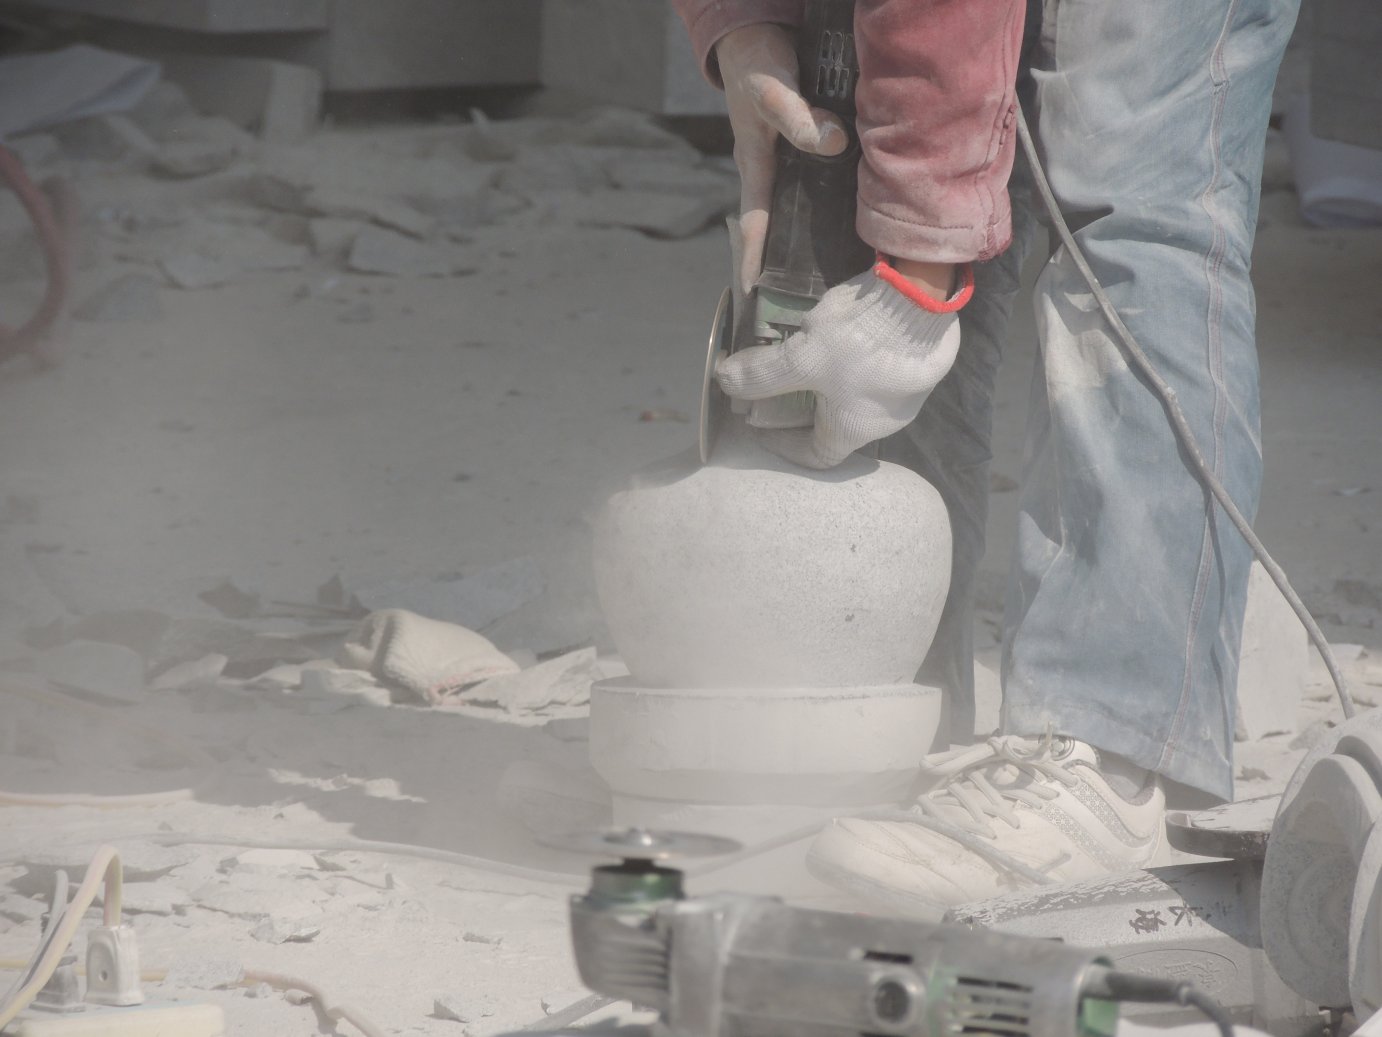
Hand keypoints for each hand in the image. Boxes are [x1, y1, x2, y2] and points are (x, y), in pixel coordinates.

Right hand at [715, 23, 848, 294]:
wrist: (762, 33)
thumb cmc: (758, 64)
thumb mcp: (772, 89)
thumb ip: (798, 117)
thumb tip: (835, 143)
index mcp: (756, 166)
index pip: (754, 223)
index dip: (753, 259)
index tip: (753, 295)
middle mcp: (775, 173)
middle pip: (782, 227)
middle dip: (790, 263)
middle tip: (810, 301)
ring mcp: (793, 164)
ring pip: (808, 209)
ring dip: (821, 239)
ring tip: (845, 275)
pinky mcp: (813, 150)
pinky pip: (828, 185)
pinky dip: (842, 205)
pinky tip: (867, 221)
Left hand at [716, 265, 969, 468]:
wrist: (923, 297)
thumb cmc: (859, 341)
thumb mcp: (800, 358)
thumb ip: (761, 374)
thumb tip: (724, 381)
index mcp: (854, 430)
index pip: (815, 456)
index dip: (784, 445)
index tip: (761, 424)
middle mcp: (885, 421)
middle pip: (835, 425)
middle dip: (802, 409)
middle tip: (778, 384)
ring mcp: (906, 392)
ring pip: (857, 396)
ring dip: (827, 383)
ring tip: (804, 356)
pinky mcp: (918, 363)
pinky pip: (876, 372)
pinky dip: (851, 364)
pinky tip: (839, 337)